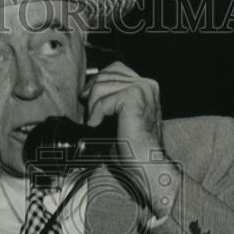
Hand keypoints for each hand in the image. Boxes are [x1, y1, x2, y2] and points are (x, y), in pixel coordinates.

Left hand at [80, 62, 180, 219]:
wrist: (147, 164)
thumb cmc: (134, 148)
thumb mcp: (119, 118)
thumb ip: (109, 101)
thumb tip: (85, 92)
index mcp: (145, 87)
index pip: (115, 69)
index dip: (97, 81)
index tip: (86, 98)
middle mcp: (147, 84)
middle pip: (106, 74)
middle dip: (91, 92)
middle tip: (87, 112)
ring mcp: (142, 89)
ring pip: (102, 86)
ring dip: (92, 106)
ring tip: (95, 123)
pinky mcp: (134, 97)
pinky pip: (103, 100)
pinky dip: (96, 114)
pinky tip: (96, 126)